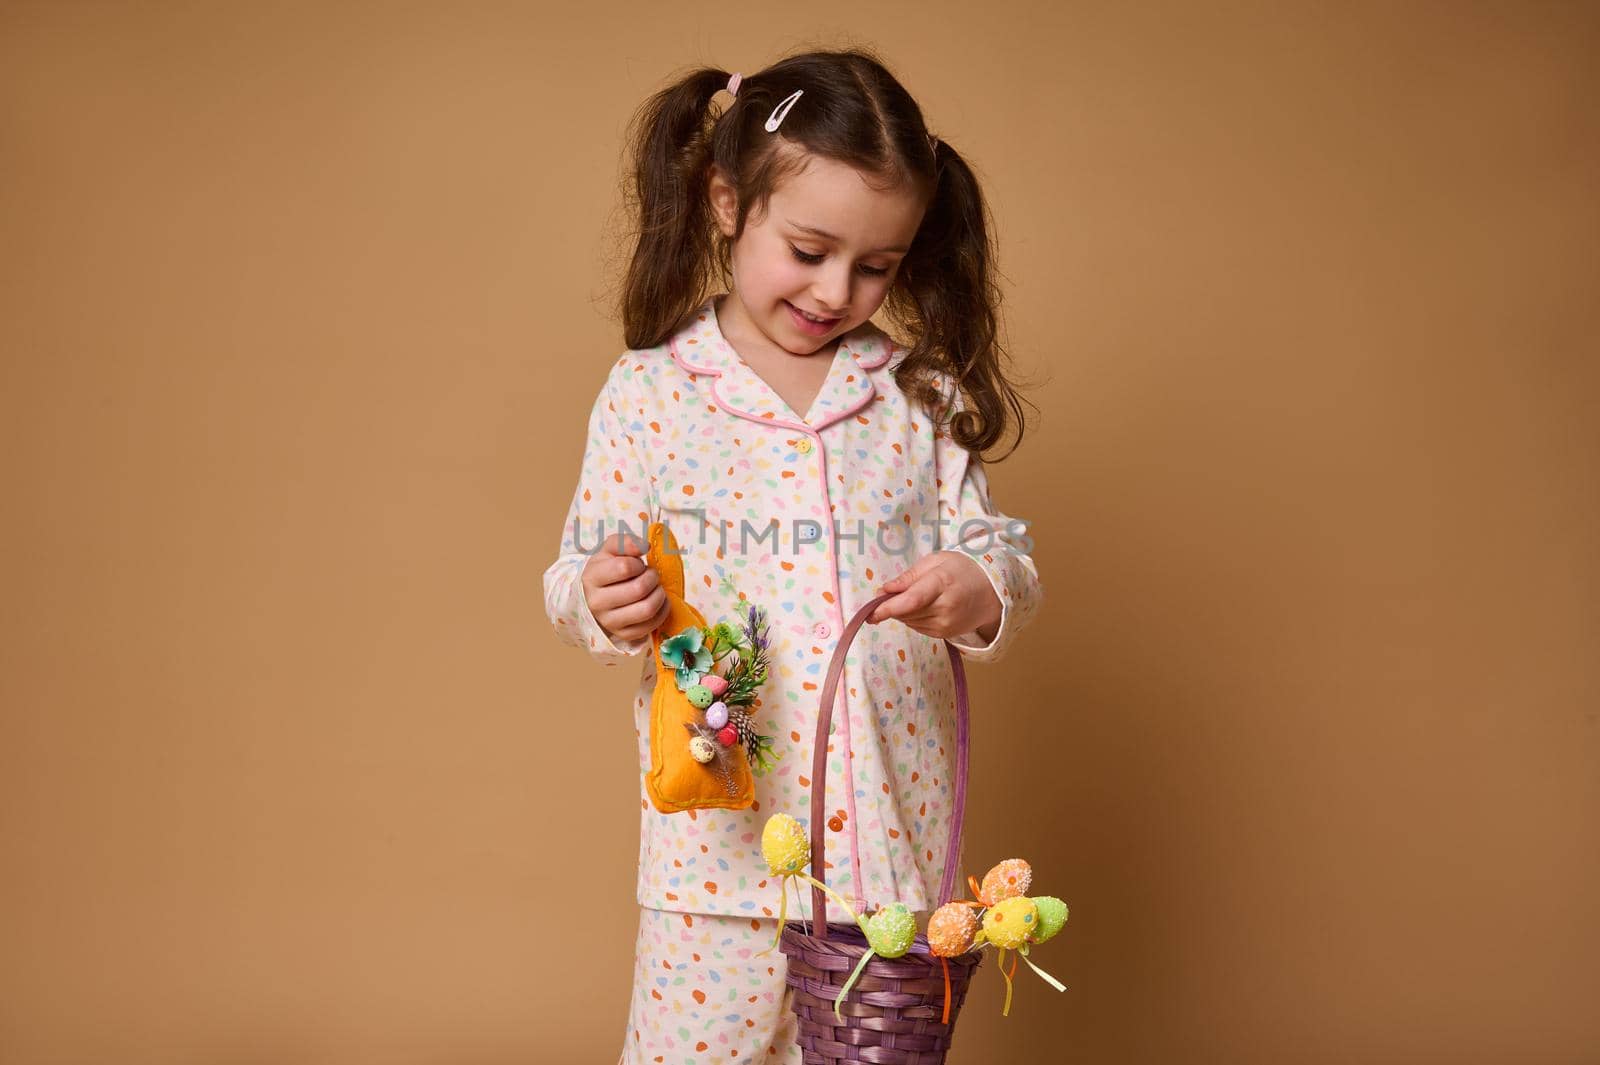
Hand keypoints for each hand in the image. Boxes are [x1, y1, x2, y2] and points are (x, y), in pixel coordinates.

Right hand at [582, 530, 670, 643]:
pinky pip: (651, 625)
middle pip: (638, 589)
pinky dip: (662, 610)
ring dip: (659, 594)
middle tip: (650, 575)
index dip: (638, 563)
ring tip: (655, 587)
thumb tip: (644, 546)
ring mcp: (609, 622)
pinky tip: (658, 600)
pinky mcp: (623, 634)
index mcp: (591, 578)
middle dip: (652, 578)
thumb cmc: (605, 570)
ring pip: (647, 609)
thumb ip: (625, 542)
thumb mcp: (609, 551)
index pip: (624, 568)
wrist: (593, 596)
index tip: (637, 565)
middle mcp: (597, 603)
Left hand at [867, 551, 1000, 642]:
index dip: (889, 608)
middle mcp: (946, 607)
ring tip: (918, 595)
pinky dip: (913, 618)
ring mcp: (947, 624)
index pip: (912, 600)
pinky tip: (925, 606)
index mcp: (943, 583)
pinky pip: (918, 628)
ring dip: (903, 611)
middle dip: (891, 605)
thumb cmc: (961, 570)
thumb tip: (884, 591)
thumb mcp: (935, 562)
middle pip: (906, 612)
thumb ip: (908, 576)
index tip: (870, 612)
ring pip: (909, 622)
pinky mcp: (946, 635)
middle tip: (889, 593)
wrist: (991, 591)